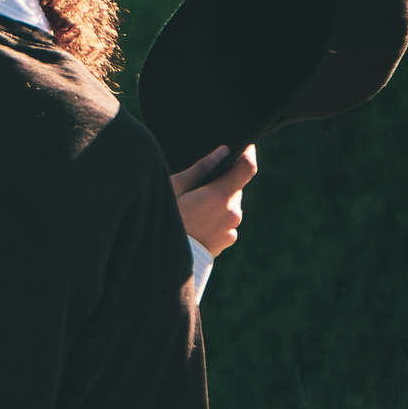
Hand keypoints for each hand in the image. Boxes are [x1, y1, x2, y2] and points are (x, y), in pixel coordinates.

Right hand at [171, 141, 257, 258]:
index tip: (242, 145)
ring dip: (217, 201)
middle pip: (235, 187)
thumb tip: (221, 152)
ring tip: (192, 207)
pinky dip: (215, 218)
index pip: (247, 167)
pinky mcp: (226, 242)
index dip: (247, 152)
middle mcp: (232, 212)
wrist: (160, 263)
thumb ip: (200, 170)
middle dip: (222, 182)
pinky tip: (195, 223)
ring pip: (230, 205)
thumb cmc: (162, 222)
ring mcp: (231, 229)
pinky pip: (226, 222)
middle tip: (198, 184)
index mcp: (219, 196)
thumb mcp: (174, 190)